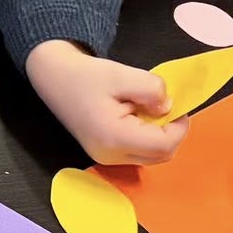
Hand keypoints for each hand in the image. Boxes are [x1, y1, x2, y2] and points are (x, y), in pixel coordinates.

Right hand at [24, 39, 187, 165]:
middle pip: (161, 155)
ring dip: (158, 135)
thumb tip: (168, 107)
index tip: (175, 103)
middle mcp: (110, 156)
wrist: (53, 79)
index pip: (164, 145)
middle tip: (161, 105)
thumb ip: (151, 89)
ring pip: (151, 156)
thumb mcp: (121, 73)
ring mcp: (105, 159)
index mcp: (114, 137)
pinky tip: (134, 117)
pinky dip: (146, 137)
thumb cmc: (84, 76)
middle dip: (170, 131)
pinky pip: (138, 153)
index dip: (179, 126)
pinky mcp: (104, 156)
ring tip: (144, 109)